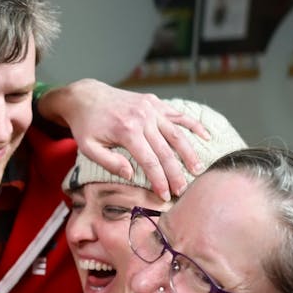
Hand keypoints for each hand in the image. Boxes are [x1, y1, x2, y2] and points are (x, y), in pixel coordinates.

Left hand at [42, 79, 210, 200]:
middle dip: (176, 173)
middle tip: (183, 190)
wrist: (86, 97)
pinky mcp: (155, 103)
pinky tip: (206, 137)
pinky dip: (193, 125)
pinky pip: (178, 114)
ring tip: (198, 170)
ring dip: (189, 153)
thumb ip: (109, 162)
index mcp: (127, 131)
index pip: (149, 161)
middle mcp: (143, 118)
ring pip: (176, 133)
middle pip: (166, 151)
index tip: (165, 195)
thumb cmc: (86, 126)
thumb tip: (131, 174)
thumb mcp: (88, 147)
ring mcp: (151, 108)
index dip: (159, 180)